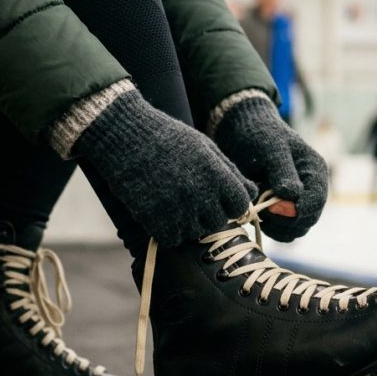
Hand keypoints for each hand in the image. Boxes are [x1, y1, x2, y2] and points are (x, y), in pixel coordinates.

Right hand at [72, 91, 256, 247]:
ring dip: (188, 224)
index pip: (240, 205)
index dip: (232, 205)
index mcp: (216, 174)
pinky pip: (172, 238)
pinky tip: (160, 213)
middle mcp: (201, 194)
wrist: (125, 137)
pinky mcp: (156, 220)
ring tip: (174, 203)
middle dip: (209, 215)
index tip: (221, 201)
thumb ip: (229, 172)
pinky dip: (167, 231)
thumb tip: (251, 193)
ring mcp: (178, 209)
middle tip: (193, 202)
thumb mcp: (204, 147)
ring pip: (196, 233)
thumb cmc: (167, 138)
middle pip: (219, 222)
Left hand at [211, 94, 327, 241]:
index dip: (295, 212)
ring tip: (257, 209)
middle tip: (261, 209)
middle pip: (307, 220)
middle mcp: (311, 188)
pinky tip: (256, 213)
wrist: (241, 130)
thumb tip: (293, 199)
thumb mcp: (271, 150)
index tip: (271, 209)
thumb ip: (283, 175)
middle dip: (284, 221)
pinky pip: (281, 230)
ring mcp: (297, 200)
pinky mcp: (282, 209)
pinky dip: (269, 227)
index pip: (315, 203)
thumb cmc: (258, 136)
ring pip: (294, 230)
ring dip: (276, 227)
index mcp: (315, 171)